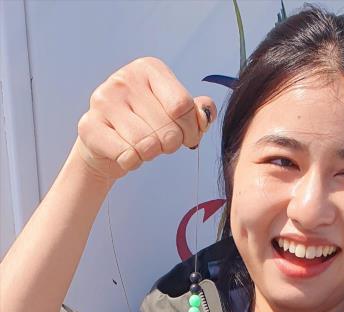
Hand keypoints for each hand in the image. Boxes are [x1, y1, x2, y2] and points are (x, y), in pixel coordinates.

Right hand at [74, 57, 216, 183]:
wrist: (105, 143)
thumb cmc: (145, 125)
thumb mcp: (174, 113)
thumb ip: (197, 111)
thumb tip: (207, 113)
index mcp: (149, 69)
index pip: (183, 106)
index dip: (191, 131)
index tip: (188, 138)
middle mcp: (124, 79)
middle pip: (168, 130)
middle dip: (170, 146)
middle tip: (161, 145)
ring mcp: (104, 100)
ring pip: (147, 145)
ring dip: (150, 155)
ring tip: (143, 148)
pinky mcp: (89, 126)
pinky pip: (127, 156)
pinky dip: (132, 163)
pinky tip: (127, 155)